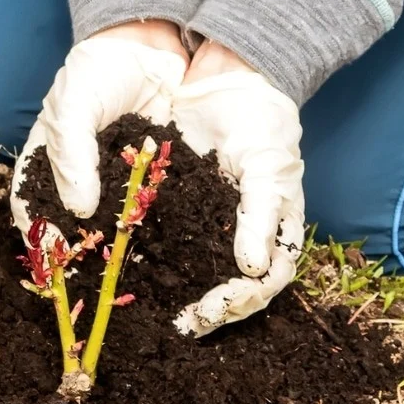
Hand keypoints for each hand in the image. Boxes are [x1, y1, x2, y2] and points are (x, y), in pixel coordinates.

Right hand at [10, 21, 188, 245]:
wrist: (150, 41)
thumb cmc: (97, 69)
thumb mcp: (73, 107)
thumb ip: (72, 157)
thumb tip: (79, 210)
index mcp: (46, 157)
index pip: (28, 205)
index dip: (36, 233)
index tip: (53, 257)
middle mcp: (76, 173)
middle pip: (67, 220)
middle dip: (75, 247)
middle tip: (89, 272)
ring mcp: (111, 176)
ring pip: (106, 218)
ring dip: (111, 241)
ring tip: (121, 267)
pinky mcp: (145, 173)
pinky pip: (142, 204)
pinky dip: (144, 223)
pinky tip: (156, 243)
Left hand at [171, 42, 305, 336]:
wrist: (228, 79)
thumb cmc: (261, 121)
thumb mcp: (268, 164)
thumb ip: (262, 215)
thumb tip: (253, 270)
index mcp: (271, 230)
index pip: (261, 284)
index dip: (237, 303)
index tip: (207, 313)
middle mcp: (243, 235)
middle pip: (231, 290)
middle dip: (209, 311)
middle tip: (181, 324)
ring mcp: (212, 225)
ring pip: (200, 274)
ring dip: (181, 296)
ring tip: (157, 314)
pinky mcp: (180, 211)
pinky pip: (169, 245)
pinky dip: (155, 265)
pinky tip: (131, 277)